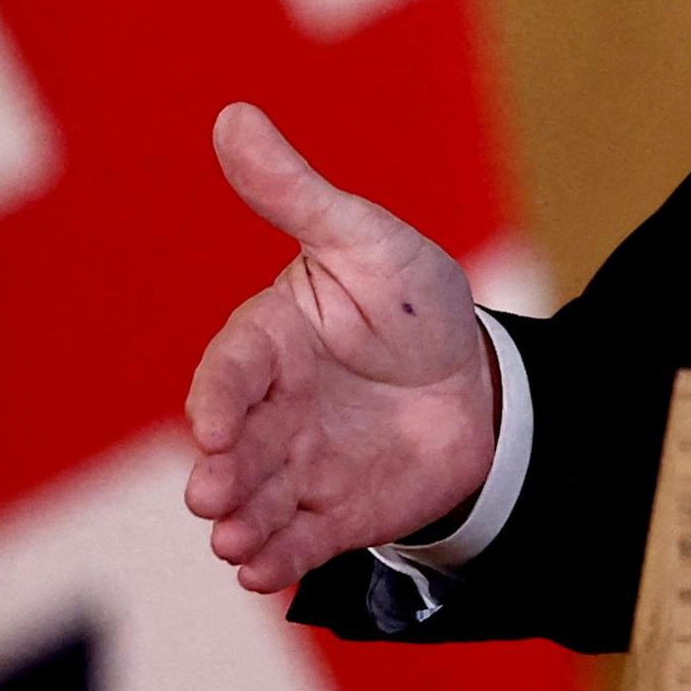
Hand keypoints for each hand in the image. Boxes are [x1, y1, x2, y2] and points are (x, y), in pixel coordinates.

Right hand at [181, 103, 499, 593]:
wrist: (478, 376)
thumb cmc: (409, 299)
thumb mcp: (362, 238)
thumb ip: (295, 194)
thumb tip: (234, 115)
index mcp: (268, 343)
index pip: (230, 371)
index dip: (219, 398)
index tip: (214, 423)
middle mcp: (271, 411)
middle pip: (233, 447)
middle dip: (219, 474)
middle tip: (211, 497)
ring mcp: (298, 465)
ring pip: (256, 500)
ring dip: (240, 523)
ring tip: (233, 544)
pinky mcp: (334, 511)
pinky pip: (299, 538)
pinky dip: (278, 558)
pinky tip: (264, 574)